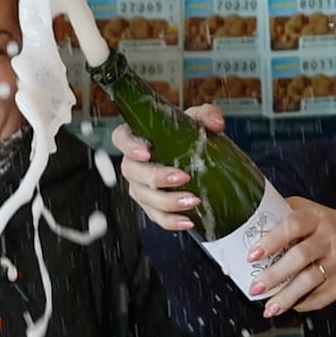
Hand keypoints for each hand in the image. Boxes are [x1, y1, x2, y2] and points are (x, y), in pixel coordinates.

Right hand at [109, 112, 209, 232]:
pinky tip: (187, 220)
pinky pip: (156, 217)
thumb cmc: (188, 138)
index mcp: (138, 138)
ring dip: (168, 201)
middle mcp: (134, 164)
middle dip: (157, 177)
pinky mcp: (152, 207)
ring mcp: (141, 187)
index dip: (128, 146)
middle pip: (133, 172)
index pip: (120, 138)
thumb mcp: (198, 121)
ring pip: (144, 196)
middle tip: (183, 177)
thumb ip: (206, 115)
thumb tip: (215, 122)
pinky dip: (171, 221)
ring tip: (192, 200)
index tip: (146, 152)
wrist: (199, 161)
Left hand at [236, 194, 335, 317]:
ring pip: (310, 280)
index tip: (252, 256)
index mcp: (316, 217)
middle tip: (255, 289)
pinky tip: (293, 306)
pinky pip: (323, 296)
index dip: (271, 240)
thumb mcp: (310, 212)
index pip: (292, 225)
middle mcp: (330, 237)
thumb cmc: (330, 227)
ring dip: (287, 297)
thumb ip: (284, 215)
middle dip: (274, 275)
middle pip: (300, 257)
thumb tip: (249, 225)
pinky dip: (305, 303)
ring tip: (269, 308)